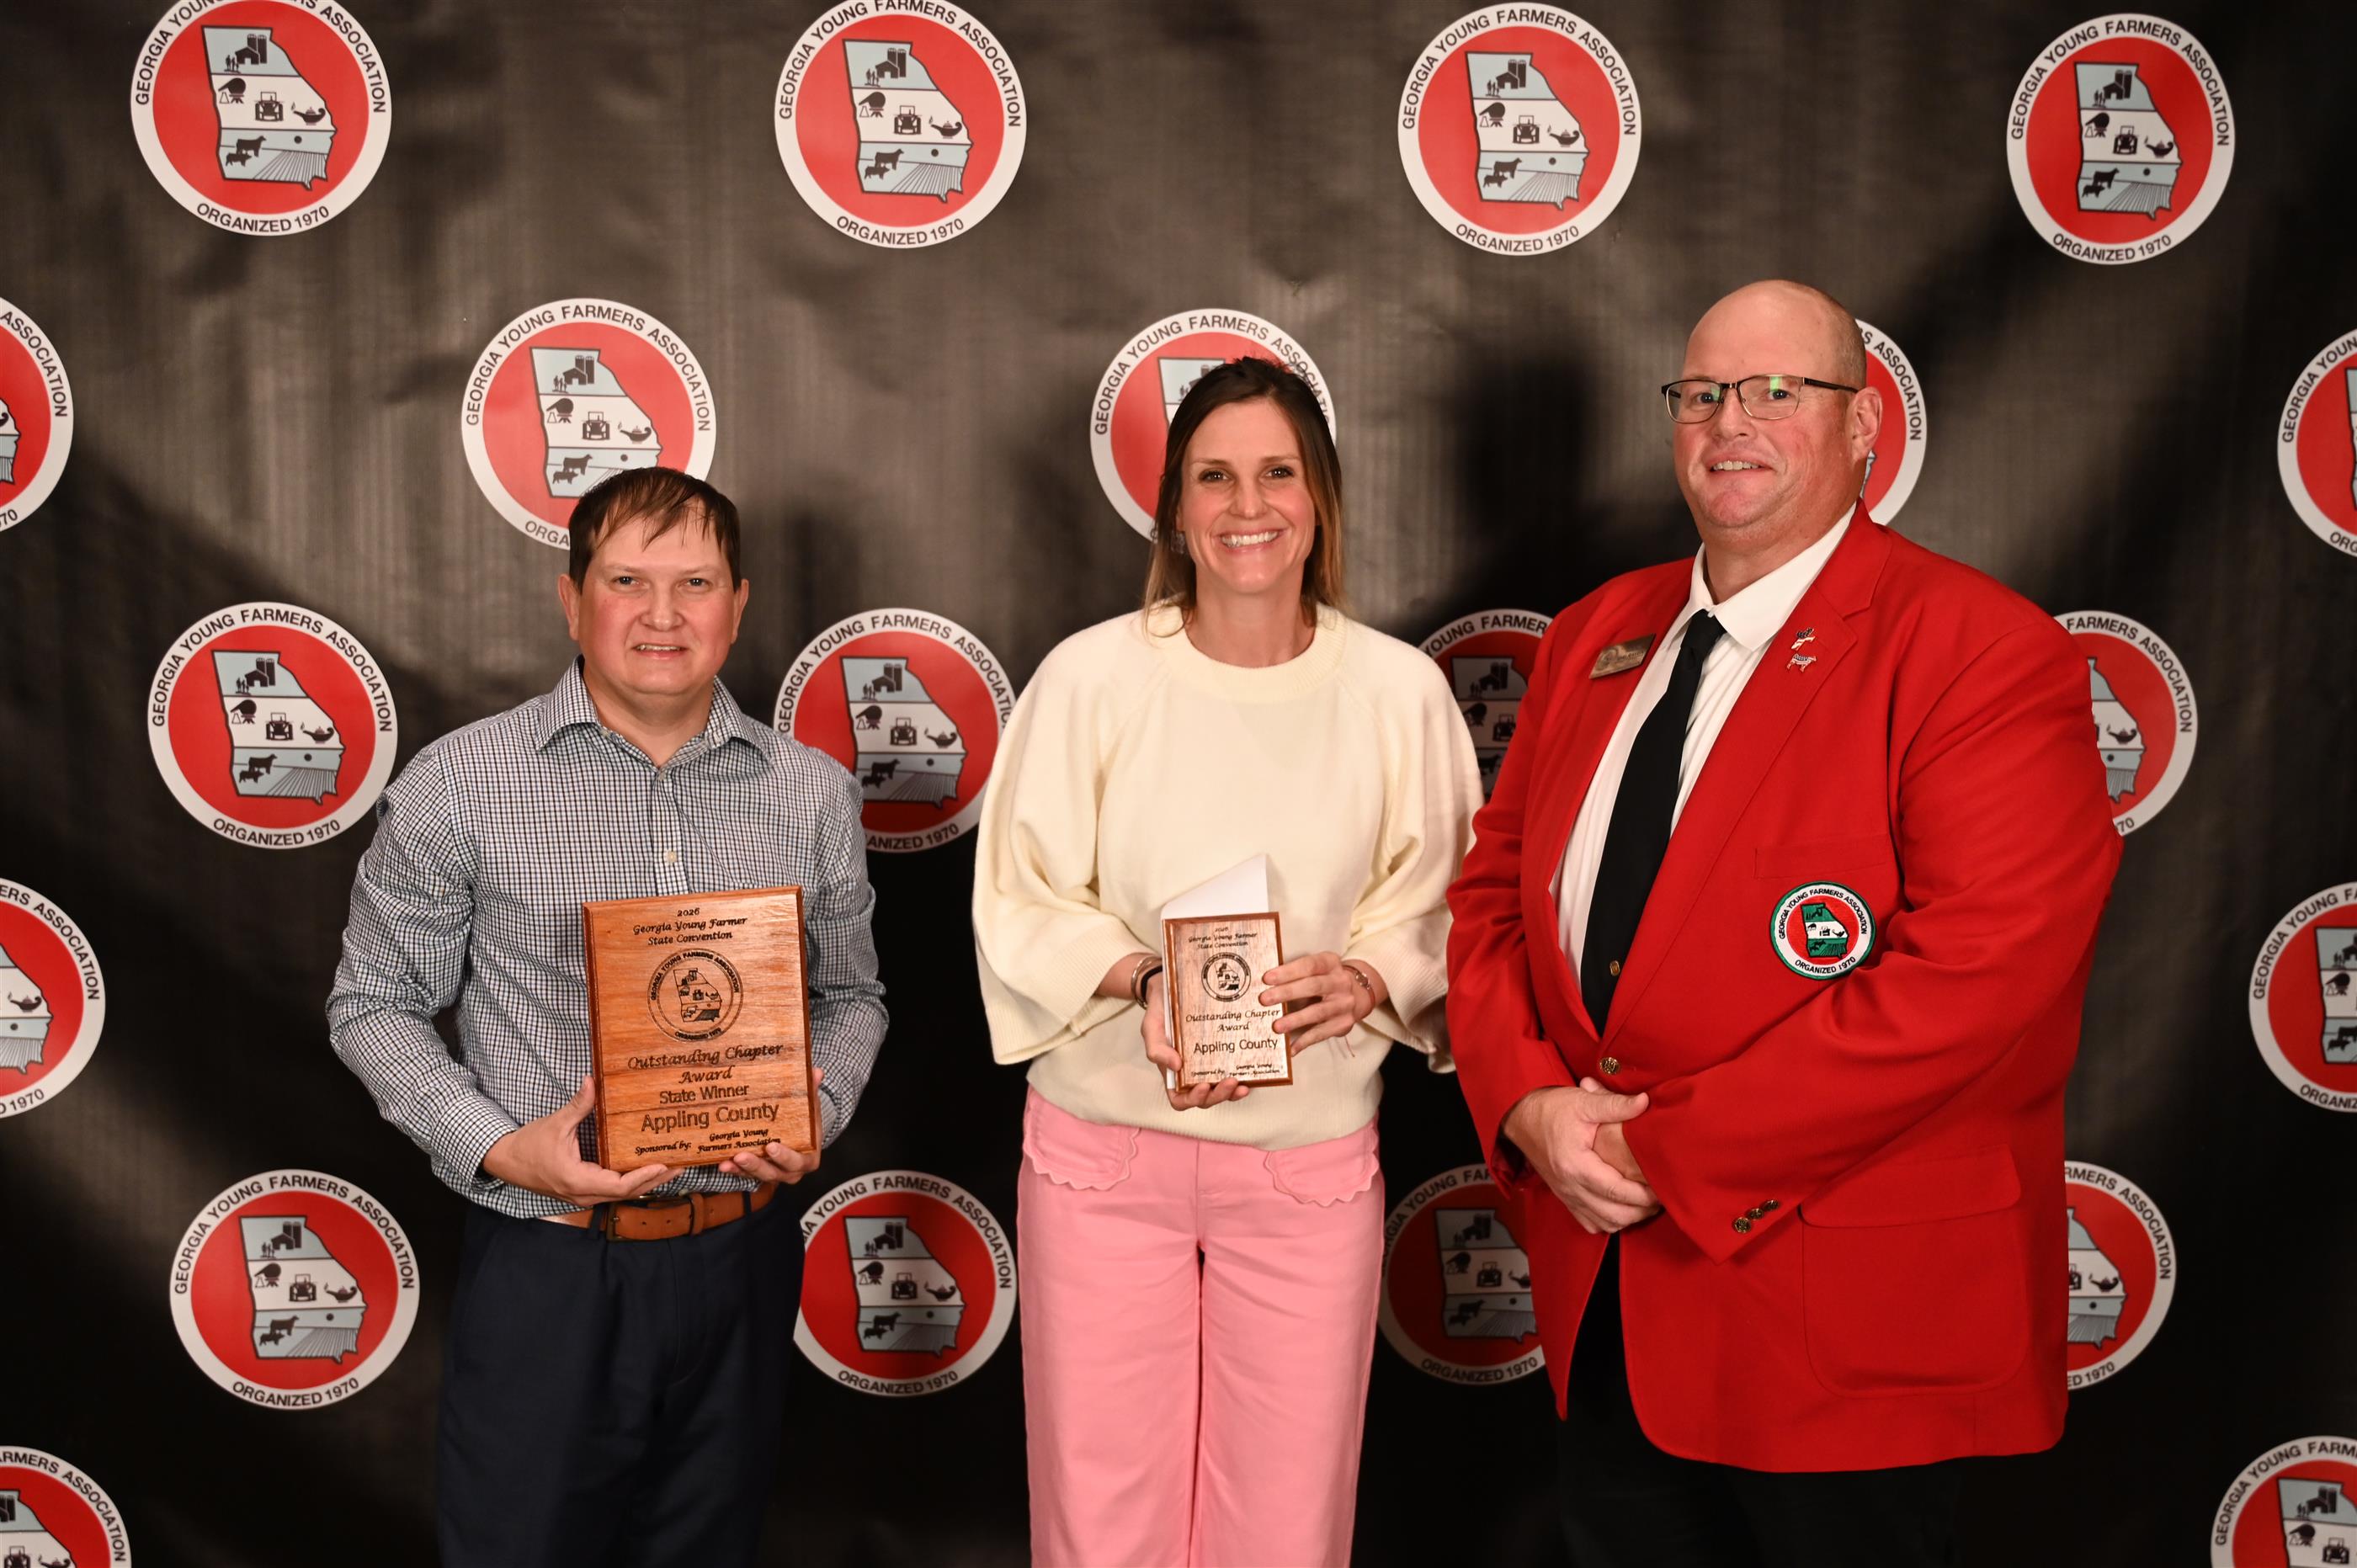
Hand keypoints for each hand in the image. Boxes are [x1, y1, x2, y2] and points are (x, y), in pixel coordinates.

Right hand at [482, 1073, 672, 1207]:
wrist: (506, 1162)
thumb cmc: (529, 1145)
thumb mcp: (555, 1124)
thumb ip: (578, 1105)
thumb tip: (592, 1080)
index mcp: (577, 1180)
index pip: (619, 1185)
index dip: (644, 1176)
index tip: (664, 1164)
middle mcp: (583, 1194)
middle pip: (627, 1193)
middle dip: (654, 1180)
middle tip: (681, 1165)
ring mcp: (583, 1196)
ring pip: (621, 1195)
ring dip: (646, 1183)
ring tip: (671, 1167)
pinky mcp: (583, 1192)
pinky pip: (612, 1191)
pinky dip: (632, 1182)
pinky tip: (646, 1170)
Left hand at [718, 1066, 825, 1183]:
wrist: (801, 1135)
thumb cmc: (805, 1123)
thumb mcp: (811, 1107)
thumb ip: (812, 1090)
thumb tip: (816, 1072)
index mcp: (807, 1158)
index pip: (797, 1160)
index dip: (785, 1156)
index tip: (771, 1146)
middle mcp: (790, 1171)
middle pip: (773, 1172)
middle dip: (756, 1165)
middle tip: (741, 1156)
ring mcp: (774, 1173)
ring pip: (757, 1175)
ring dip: (741, 1169)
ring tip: (727, 1162)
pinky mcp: (758, 1172)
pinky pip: (745, 1174)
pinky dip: (734, 1170)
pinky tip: (723, 1163)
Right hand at [1140, 968, 1252, 1110]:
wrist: (1171, 988)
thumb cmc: (1160, 1011)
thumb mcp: (1151, 1027)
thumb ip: (1156, 1049)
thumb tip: (1175, 1066)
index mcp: (1173, 1073)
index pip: (1180, 1099)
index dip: (1192, 1099)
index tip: (1202, 1087)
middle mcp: (1192, 1072)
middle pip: (1206, 1098)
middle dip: (1219, 1096)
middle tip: (1231, 1082)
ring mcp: (1209, 1064)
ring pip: (1221, 1089)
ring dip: (1233, 1092)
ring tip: (1243, 1085)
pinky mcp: (1223, 1053)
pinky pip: (1234, 1070)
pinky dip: (1243, 1076)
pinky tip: (1251, 1072)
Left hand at [1263, 952, 1379, 1052]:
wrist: (1357, 995)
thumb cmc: (1325, 980)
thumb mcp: (1317, 970)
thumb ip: (1296, 974)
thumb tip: (1264, 986)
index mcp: (1330, 963)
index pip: (1309, 965)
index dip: (1288, 971)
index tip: (1267, 978)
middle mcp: (1341, 982)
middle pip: (1313, 986)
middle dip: (1287, 993)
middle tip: (1265, 1000)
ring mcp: (1344, 1004)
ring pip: (1318, 1012)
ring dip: (1295, 1020)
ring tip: (1276, 1026)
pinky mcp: (1344, 1024)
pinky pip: (1321, 1033)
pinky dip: (1304, 1041)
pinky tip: (1290, 1047)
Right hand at [1502, 1083, 1659, 1234]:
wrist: (1521, 1119)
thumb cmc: (1551, 1110)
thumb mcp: (1583, 1102)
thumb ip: (1614, 1104)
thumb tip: (1644, 1102)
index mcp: (1576, 1166)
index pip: (1616, 1191)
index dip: (1643, 1194)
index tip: (1661, 1188)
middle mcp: (1570, 1187)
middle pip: (1613, 1215)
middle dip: (1641, 1211)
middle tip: (1660, 1197)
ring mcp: (1567, 1195)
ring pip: (1604, 1224)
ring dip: (1627, 1219)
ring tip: (1645, 1203)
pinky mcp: (1565, 1198)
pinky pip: (1590, 1224)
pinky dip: (1609, 1222)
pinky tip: (1621, 1208)